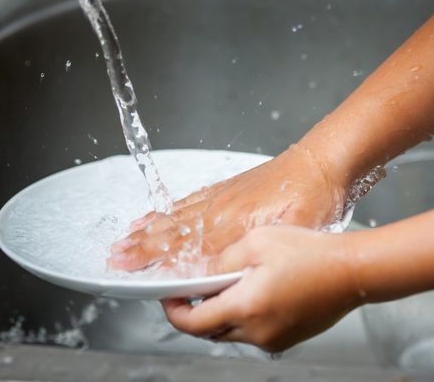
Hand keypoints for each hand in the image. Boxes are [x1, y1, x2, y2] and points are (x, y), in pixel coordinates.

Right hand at [108, 144, 349, 271]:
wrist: (318, 164)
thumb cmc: (313, 199)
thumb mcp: (294, 231)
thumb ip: (256, 249)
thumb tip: (225, 269)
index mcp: (235, 224)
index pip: (188, 249)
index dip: (158, 262)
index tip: (133, 270)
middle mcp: (220, 211)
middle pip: (172, 233)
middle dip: (141, 248)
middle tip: (115, 258)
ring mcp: (220, 198)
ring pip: (175, 217)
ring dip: (147, 231)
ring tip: (124, 239)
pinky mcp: (224, 190)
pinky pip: (188, 201)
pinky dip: (167, 210)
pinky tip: (154, 215)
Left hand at [161, 226, 361, 351]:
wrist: (351, 271)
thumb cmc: (310, 253)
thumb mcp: (256, 242)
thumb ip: (221, 261)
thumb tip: (201, 274)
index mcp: (245, 308)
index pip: (193, 323)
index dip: (174, 311)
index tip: (169, 298)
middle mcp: (257, 332)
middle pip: (210, 330)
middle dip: (198, 310)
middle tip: (199, 286)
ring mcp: (273, 339)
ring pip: (231, 332)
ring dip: (223, 312)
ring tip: (234, 282)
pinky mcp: (286, 339)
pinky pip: (253, 332)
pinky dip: (245, 316)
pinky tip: (256, 291)